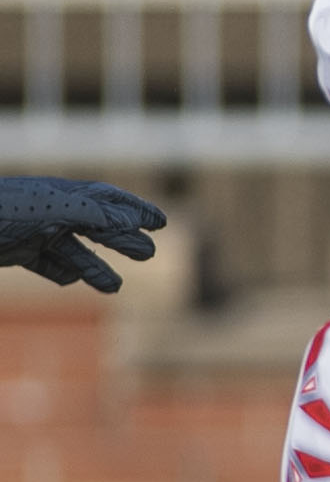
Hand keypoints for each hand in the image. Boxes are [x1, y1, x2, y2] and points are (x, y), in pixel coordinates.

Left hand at [0, 174, 165, 291]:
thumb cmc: (4, 212)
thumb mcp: (53, 209)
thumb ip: (93, 213)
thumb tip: (131, 220)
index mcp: (64, 195)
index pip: (108, 200)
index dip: (136, 210)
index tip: (161, 223)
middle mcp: (52, 211)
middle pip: (95, 226)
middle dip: (122, 240)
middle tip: (148, 254)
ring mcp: (33, 232)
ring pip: (72, 251)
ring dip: (95, 267)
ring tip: (115, 286)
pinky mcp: (16, 251)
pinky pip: (45, 263)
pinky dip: (60, 272)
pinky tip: (72, 281)